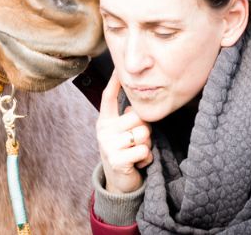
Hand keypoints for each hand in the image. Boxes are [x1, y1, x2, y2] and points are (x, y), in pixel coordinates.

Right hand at [96, 72, 152, 193]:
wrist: (119, 181)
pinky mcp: (117, 160)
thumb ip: (126, 118)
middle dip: (145, 129)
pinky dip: (146, 158)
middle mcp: (103, 130)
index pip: (108, 97)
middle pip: (137, 116)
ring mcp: (108, 145)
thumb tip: (134, 107)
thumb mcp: (121, 133)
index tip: (118, 68)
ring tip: (137, 151)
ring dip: (147, 144)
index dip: (114, 82)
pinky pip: (143, 150)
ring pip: (143, 133)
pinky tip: (138, 162)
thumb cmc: (125, 151)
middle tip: (138, 140)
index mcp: (105, 121)